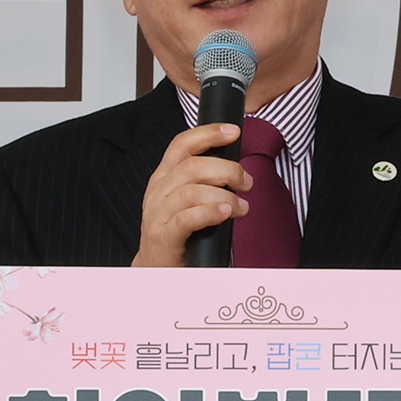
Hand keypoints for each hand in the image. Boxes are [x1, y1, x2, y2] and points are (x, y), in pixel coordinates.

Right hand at [132, 121, 249, 266]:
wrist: (154, 268)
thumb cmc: (177, 233)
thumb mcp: (186, 200)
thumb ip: (203, 181)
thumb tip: (236, 169)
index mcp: (163, 178)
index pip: (182, 145)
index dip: (208, 134)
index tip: (233, 132)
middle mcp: (158, 192)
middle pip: (193, 166)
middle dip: (227, 170)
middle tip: (246, 183)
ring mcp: (158, 214)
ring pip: (191, 191)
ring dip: (224, 195)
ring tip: (241, 206)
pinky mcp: (163, 237)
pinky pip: (186, 218)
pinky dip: (209, 212)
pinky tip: (225, 213)